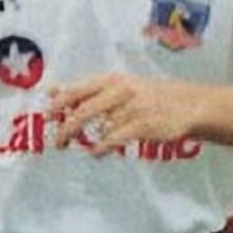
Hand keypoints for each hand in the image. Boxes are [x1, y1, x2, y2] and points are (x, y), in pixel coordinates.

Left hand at [48, 74, 200, 155]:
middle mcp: (121, 90)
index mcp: (113, 79)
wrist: (187, 104)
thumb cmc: (147, 95)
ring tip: (80, 147)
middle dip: (66, 128)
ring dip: (86, 140)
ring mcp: (133, 107)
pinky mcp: (143, 125)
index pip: (78, 89)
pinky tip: (97, 152)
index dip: (59, 102)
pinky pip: (114, 139)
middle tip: (57, 142)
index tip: (45, 115)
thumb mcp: (119, 86)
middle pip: (84, 110)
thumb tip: (51, 91)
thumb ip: (86, 90)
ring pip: (99, 127)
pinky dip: (101, 148)